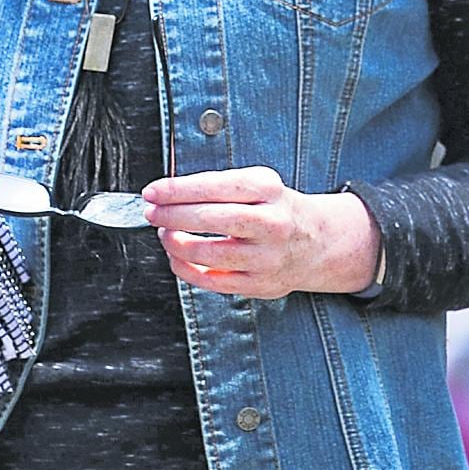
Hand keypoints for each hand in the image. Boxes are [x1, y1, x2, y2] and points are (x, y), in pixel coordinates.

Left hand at [141, 167, 379, 298]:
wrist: (317, 242)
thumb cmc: (275, 209)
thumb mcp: (257, 183)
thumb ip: (218, 186)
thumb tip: (168, 193)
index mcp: (268, 189)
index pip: (215, 186)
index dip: (177, 190)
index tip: (152, 192)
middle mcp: (272, 222)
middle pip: (212, 218)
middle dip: (173, 215)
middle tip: (151, 212)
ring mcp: (267, 257)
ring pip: (210, 253)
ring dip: (176, 244)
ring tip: (165, 233)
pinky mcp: (260, 285)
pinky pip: (213, 281)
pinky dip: (187, 269)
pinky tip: (176, 257)